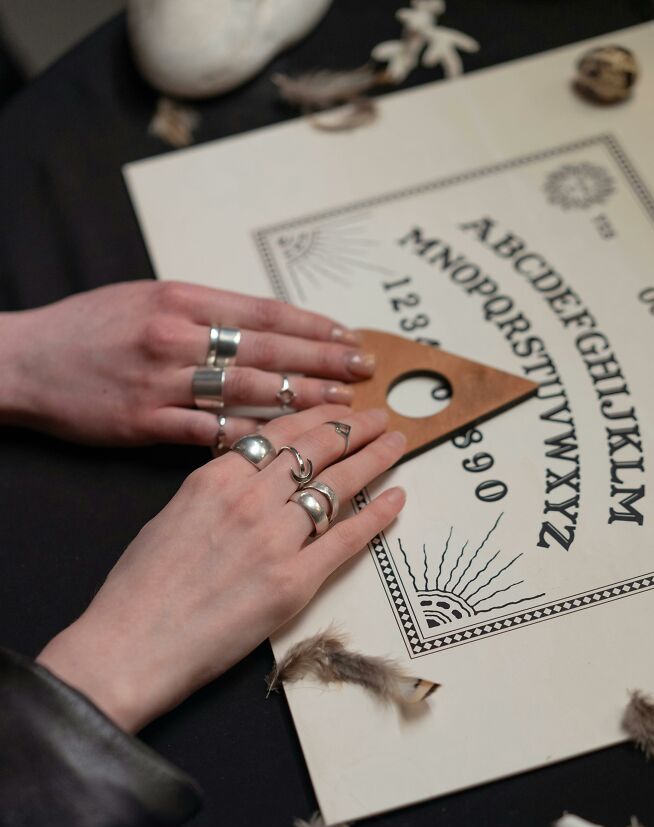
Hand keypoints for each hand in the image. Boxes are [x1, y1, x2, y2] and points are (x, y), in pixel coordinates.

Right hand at [0, 281, 374, 445]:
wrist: (24, 361)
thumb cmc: (86, 327)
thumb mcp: (144, 297)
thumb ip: (202, 310)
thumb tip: (262, 325)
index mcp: (180, 298)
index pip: (264, 312)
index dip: (312, 326)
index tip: (347, 336)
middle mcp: (176, 336)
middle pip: (267, 350)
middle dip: (322, 361)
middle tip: (364, 371)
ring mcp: (162, 382)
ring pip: (247, 393)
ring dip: (301, 400)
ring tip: (342, 407)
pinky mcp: (146, 423)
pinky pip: (211, 432)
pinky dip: (252, 439)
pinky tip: (288, 446)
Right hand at [38, 406, 405, 730]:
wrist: (131, 645)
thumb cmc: (139, 590)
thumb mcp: (170, 517)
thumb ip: (213, 493)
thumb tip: (246, 481)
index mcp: (214, 478)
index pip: (280, 433)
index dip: (317, 417)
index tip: (339, 409)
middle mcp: (249, 498)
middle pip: (316, 449)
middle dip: (355, 428)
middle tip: (381, 417)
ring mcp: (275, 539)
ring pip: (338, 485)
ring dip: (374, 459)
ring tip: (396, 443)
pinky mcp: (294, 581)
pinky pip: (347, 538)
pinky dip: (377, 515)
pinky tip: (397, 498)